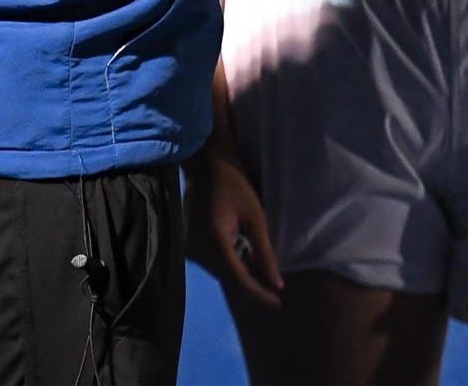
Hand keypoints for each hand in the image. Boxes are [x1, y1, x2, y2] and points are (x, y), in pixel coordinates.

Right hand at [184, 149, 283, 307]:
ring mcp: (190, 247)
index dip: (259, 293)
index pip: (238, 278)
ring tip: (262, 274)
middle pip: (228, 278)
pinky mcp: (190, 244)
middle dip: (251, 284)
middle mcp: (197, 248)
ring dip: (240, 274)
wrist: (207, 165)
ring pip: (220, 272)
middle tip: (274, 288)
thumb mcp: (255, 216)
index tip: (278, 303)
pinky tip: (244, 258)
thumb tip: (276, 284)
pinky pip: (213, 262)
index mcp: (214, 239)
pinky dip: (230, 263)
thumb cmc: (235, 184)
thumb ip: (264, 252)